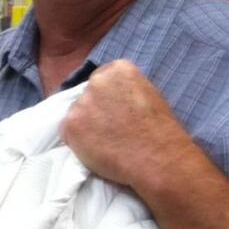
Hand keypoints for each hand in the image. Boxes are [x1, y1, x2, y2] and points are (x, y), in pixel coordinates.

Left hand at [61, 61, 192, 197]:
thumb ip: (124, 89)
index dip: (107, 98)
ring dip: (85, 126)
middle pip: (87, 94)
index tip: (115, 110)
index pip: (102, 79)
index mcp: (118, 69)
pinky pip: (67, 132)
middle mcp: (97, 81)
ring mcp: (82, 103)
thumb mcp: (147, 95)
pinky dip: (77, 142)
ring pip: (76, 113)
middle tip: (109, 128)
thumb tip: (112, 97)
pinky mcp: (71, 125)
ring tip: (104, 141)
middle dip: (94, 109)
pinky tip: (96, 149)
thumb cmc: (160, 131)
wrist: (157, 159)